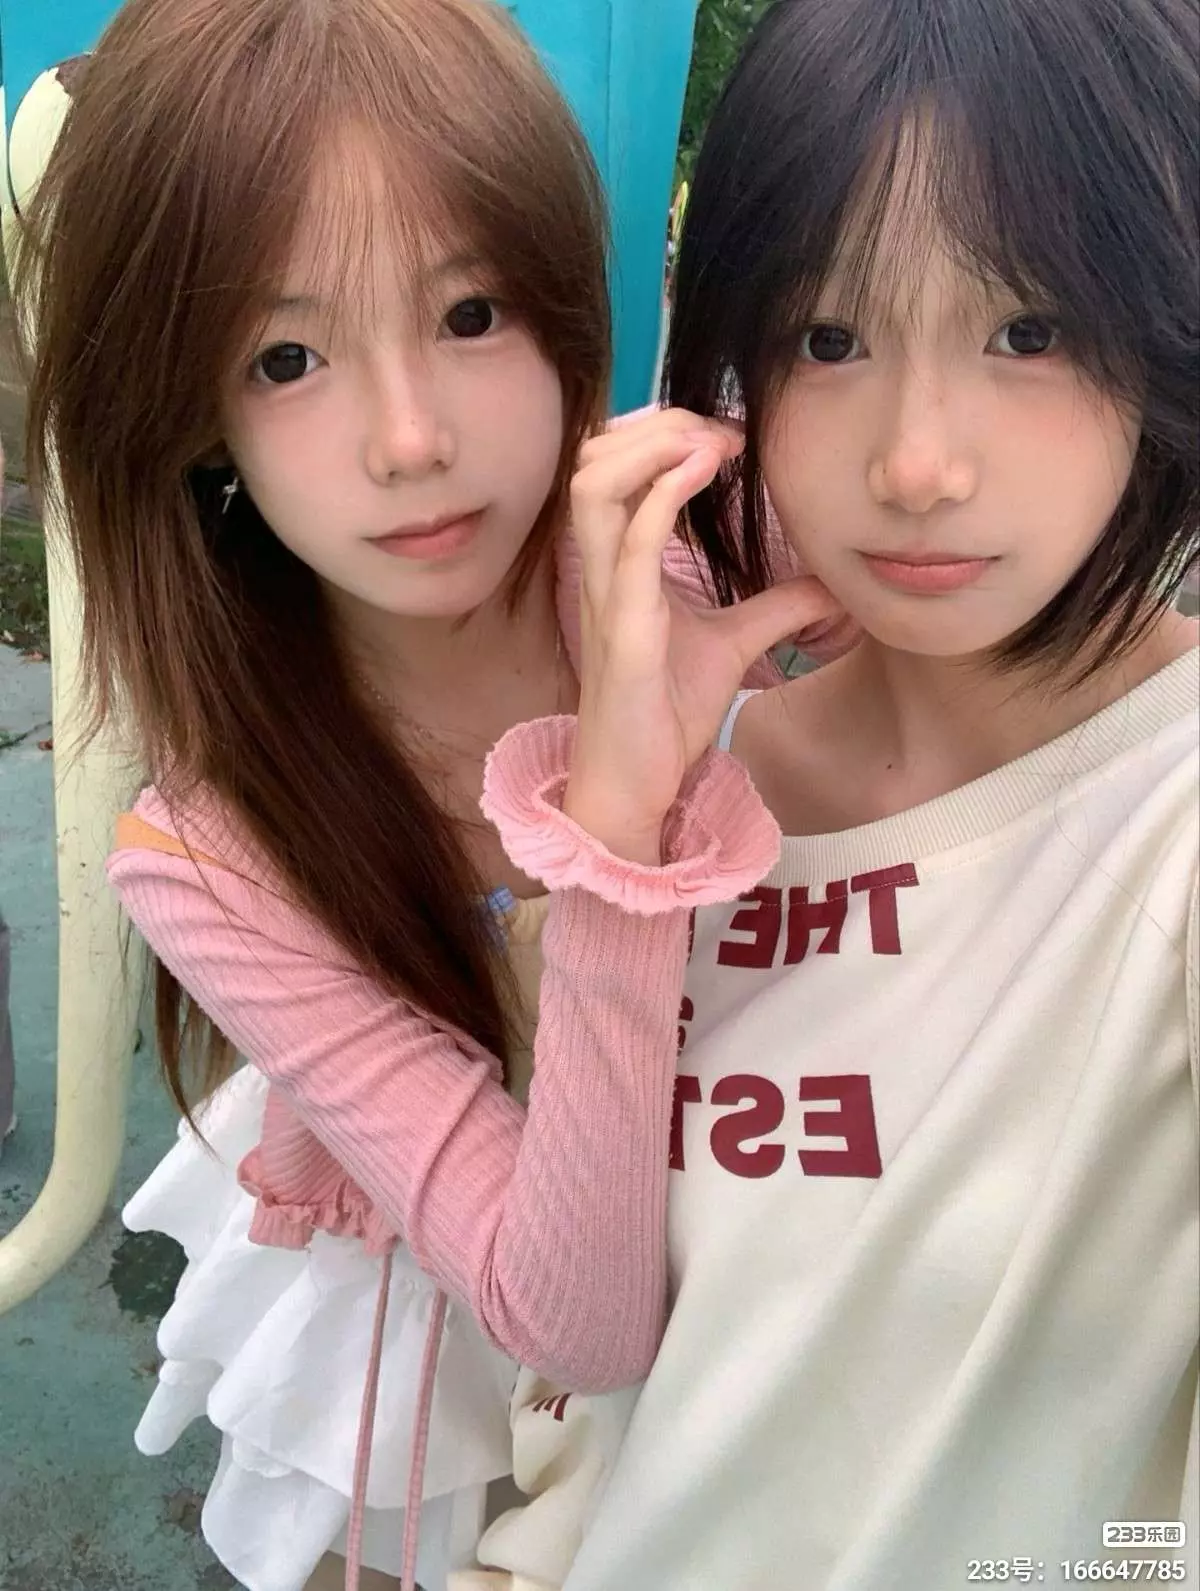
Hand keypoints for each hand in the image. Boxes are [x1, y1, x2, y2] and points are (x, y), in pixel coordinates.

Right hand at [563, 408, 837, 862]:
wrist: (635, 783)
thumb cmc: (664, 715)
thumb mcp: (734, 646)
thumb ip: (778, 608)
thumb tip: (832, 584)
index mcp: (619, 563)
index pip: (616, 467)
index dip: (663, 432)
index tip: (727, 435)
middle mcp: (604, 569)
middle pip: (596, 458)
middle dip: (656, 424)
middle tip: (722, 431)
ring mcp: (608, 596)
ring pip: (594, 487)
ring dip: (651, 447)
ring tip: (710, 443)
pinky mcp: (623, 631)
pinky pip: (631, 545)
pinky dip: (663, 494)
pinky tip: (704, 470)